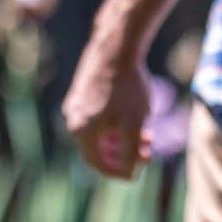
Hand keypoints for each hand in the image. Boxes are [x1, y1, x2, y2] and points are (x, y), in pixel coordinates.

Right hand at [62, 35, 155, 180]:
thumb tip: (129, 175)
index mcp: (81, 130)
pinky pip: (98, 116)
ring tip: (147, 134)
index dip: (118, 172)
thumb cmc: (127, 86)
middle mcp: (72, 118)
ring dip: (123, 138)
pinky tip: (135, 115)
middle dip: (125, 154)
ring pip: (100, 132)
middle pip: (99, 148)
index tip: (137, 173)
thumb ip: (131, 154)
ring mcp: (76, 103)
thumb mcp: (134, 125)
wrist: (117, 46)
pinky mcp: (82, 90)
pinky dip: (116, 123)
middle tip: (148, 152)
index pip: (97, 163)